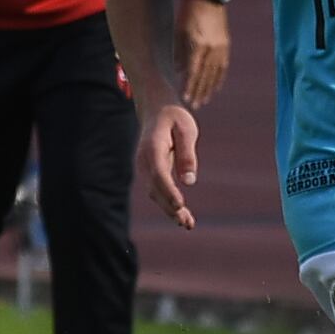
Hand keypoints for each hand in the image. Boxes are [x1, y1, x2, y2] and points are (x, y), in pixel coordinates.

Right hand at [139, 103, 201, 229]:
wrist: (156, 108)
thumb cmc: (174, 116)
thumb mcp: (186, 128)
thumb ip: (187, 153)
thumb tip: (189, 181)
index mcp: (153, 147)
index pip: (159, 173)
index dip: (169, 191)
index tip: (180, 205)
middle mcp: (145, 161)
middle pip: (155, 189)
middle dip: (170, 207)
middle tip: (186, 223)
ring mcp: (145, 168)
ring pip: (155, 194)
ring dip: (170, 210)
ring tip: (188, 224)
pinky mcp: (150, 173)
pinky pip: (158, 191)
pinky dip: (169, 204)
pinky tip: (183, 217)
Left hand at [176, 0, 229, 107]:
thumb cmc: (189, 10)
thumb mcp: (179, 30)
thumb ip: (179, 52)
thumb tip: (178, 70)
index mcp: (199, 44)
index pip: (193, 72)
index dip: (189, 86)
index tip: (185, 98)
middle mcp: (212, 48)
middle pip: (205, 76)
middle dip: (199, 91)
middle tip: (195, 105)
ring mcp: (221, 46)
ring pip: (215, 73)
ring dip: (209, 88)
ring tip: (204, 100)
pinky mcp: (226, 44)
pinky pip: (223, 66)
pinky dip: (218, 78)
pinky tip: (216, 86)